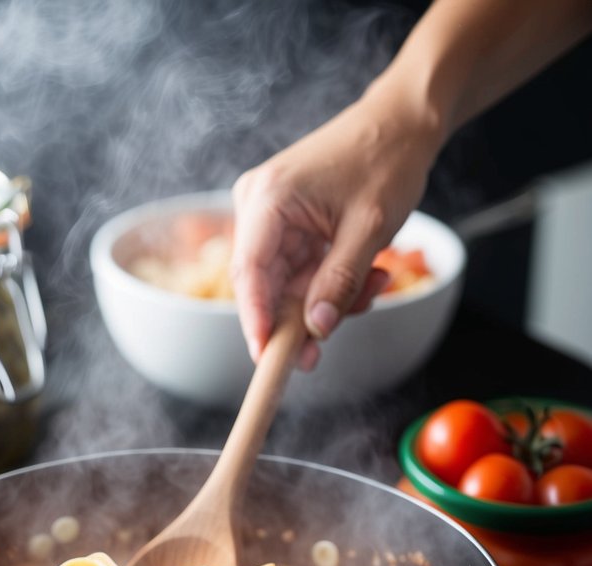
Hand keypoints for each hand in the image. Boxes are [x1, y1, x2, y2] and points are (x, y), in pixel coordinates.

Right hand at [230, 85, 438, 369]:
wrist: (401, 123)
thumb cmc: (386, 162)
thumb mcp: (369, 229)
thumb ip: (340, 282)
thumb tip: (316, 329)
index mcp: (268, 198)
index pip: (249, 273)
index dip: (256, 320)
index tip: (265, 356)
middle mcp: (258, 204)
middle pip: (264, 284)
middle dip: (298, 317)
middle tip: (323, 350)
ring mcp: (269, 215)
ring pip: (284, 283)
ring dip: (324, 299)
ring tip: (374, 286)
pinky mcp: (285, 223)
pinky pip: (298, 270)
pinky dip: (328, 283)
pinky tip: (366, 275)